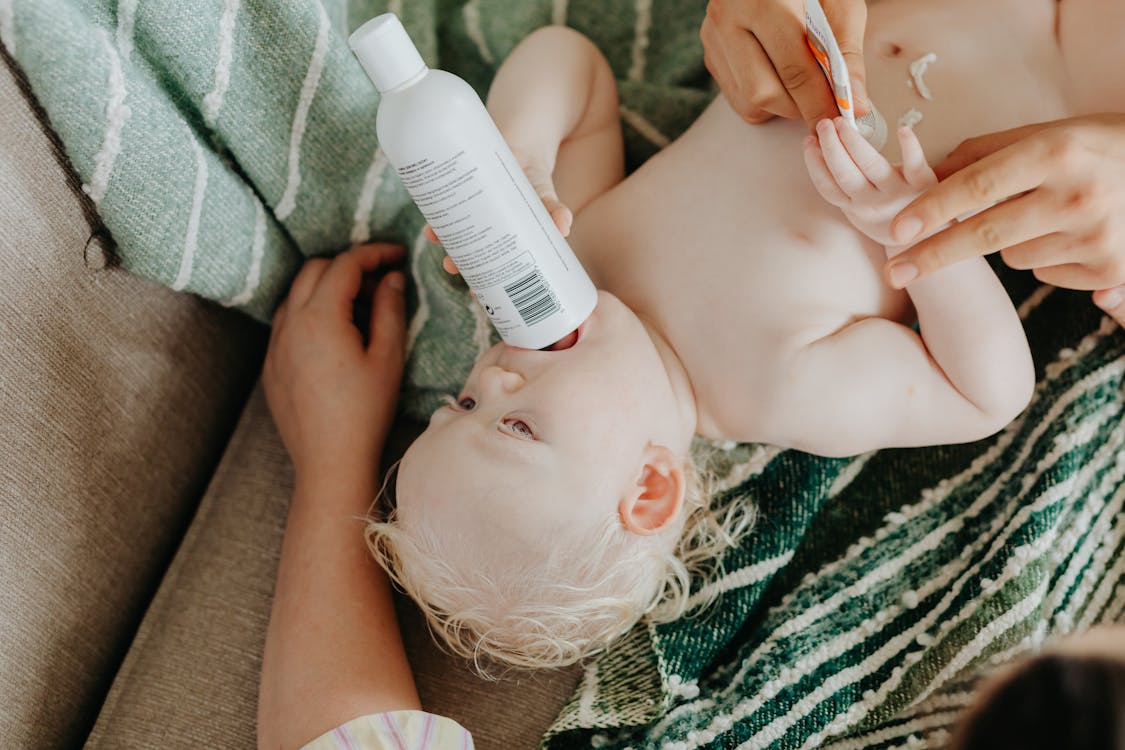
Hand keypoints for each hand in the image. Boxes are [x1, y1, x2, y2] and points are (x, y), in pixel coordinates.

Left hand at [263, 243, 406, 487]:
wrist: (330, 461)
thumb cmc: (365, 412)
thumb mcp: (388, 357)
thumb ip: (390, 309)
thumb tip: (392, 279)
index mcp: (320, 317)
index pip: (346, 264)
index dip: (375, 253)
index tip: (398, 253)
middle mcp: (290, 323)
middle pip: (316, 269)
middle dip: (349, 265)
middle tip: (382, 281)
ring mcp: (275, 343)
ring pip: (297, 292)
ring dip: (327, 287)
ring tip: (360, 306)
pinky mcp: (271, 364)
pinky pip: (287, 320)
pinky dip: (310, 311)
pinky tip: (336, 333)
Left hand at [425, 151, 572, 275]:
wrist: (520, 145)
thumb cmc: (533, 179)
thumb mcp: (545, 194)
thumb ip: (553, 209)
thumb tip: (565, 225)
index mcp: (507, 238)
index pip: (494, 266)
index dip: (485, 281)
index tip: (477, 294)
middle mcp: (486, 228)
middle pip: (469, 251)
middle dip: (458, 261)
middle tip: (451, 267)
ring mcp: (472, 210)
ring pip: (454, 230)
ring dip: (442, 236)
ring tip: (433, 236)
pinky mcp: (461, 188)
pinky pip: (446, 203)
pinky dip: (437, 211)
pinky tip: (430, 217)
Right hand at [701, 0, 868, 128]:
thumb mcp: (840, 4)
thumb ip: (847, 55)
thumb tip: (854, 106)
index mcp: (764, 0)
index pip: (793, 69)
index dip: (818, 102)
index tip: (837, 119)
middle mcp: (728, 19)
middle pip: (764, 92)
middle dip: (799, 108)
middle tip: (823, 104)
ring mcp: (714, 38)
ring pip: (748, 101)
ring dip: (781, 106)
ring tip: (801, 86)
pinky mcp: (710, 54)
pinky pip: (737, 97)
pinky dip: (764, 99)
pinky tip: (779, 76)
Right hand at [804, 118, 936, 247]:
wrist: (928, 237)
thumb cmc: (892, 218)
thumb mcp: (861, 209)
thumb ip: (845, 187)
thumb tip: (823, 151)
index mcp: (855, 207)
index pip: (828, 187)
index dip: (815, 165)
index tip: (808, 142)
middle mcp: (872, 202)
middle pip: (846, 175)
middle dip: (831, 148)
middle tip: (824, 124)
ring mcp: (896, 193)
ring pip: (871, 167)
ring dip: (854, 143)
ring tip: (842, 123)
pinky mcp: (923, 183)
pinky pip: (914, 163)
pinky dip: (909, 146)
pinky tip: (902, 129)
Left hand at [884, 114, 1124, 322]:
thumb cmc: (1095, 148)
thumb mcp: (1047, 134)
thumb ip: (984, 154)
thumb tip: (923, 175)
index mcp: (1056, 153)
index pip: (979, 185)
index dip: (933, 209)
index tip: (897, 228)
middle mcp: (1077, 195)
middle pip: (985, 235)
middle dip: (933, 256)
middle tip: (895, 270)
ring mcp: (1096, 236)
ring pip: (1013, 256)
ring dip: (1013, 242)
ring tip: (1051, 213)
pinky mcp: (1110, 269)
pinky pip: (1044, 271)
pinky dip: (1048, 257)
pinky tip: (1076, 233)